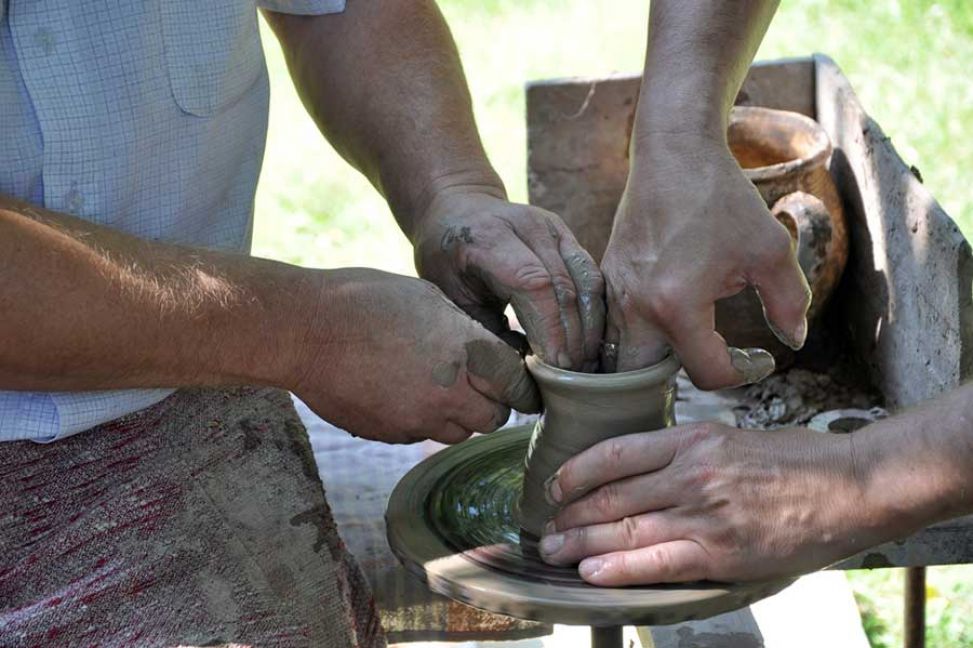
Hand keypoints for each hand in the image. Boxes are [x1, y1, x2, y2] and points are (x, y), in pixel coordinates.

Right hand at [291, 268, 539, 443]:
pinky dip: (422, 420)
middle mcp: (450, 391)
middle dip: (491, 403)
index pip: (518, 384)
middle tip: (477, 384)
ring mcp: (419, 419)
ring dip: (458, 415)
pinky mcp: (392, 434)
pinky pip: (422, 435)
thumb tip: (485, 347)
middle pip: (495, 417)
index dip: (521, 384)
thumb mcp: (427, 298)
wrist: (304, 331)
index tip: (518, 382)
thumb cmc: (363, 301)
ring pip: (461, 431)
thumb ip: (463, 329)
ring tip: (435, 386)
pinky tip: (402, 393)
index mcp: (466, 350)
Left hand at [412, 188, 604, 370]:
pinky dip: (593, 310)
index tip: (557, 367)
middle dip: (573, 337)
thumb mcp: (450, 294)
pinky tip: (589, 339)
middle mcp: (528, 226)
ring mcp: (553, 227)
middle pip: (565, 287)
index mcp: (489, 238)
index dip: (551, 329)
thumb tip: (519, 370)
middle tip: (574, 375)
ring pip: (587, 281)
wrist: (457, 208)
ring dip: (590, 327)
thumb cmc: (446, 257)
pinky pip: (591, 275)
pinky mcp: (567, 234)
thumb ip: (483, 329)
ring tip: (586, 363)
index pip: (535, 285)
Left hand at [538, 422, 887, 584]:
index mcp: (692, 440)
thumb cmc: (798, 460)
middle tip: (545, 528)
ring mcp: (705, 513)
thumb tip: (646, 472)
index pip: (614, 453)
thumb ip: (689, 453)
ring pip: (625, 528)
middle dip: (570, 514)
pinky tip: (593, 572)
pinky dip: (620, 568)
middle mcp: (691, 473)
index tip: (555, 486)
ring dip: (582, 543)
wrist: (852, 485)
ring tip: (554, 551)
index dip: (575, 472)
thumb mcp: (734, 439)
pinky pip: (659, 561)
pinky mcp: (723, 551)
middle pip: (611, 494)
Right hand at [600, 133, 810, 386]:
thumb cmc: (722, 199)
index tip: (761, 356)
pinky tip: (671, 317)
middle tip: (717, 359)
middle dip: (682, 380)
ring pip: (623, 357)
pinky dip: (638, 336)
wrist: (673, 154)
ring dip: (656, 362)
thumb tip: (792, 340)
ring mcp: (615, 294)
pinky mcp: (606, 279)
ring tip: (695, 342)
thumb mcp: (771, 251)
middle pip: (647, 379)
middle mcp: (635, 307)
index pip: (707, 373)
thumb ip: (789, 304)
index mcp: (676, 307)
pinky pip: (614, 327)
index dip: (743, 373)